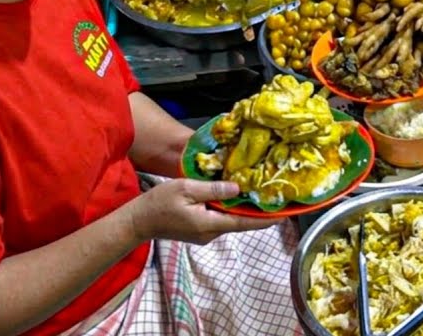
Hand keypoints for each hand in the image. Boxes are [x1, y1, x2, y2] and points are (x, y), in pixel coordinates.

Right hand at [129, 179, 276, 244]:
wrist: (138, 222)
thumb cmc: (159, 203)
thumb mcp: (186, 189)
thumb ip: (213, 189)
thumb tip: (238, 188)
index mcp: (211, 224)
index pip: (246, 223)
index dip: (266, 217)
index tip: (284, 211)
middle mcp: (212, 233)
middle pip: (241, 221)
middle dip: (257, 209)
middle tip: (274, 193)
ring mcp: (206, 234)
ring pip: (230, 220)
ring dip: (243, 207)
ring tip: (259, 190)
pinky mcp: (200, 230)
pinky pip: (220, 219)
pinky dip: (229, 208)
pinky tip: (234, 195)